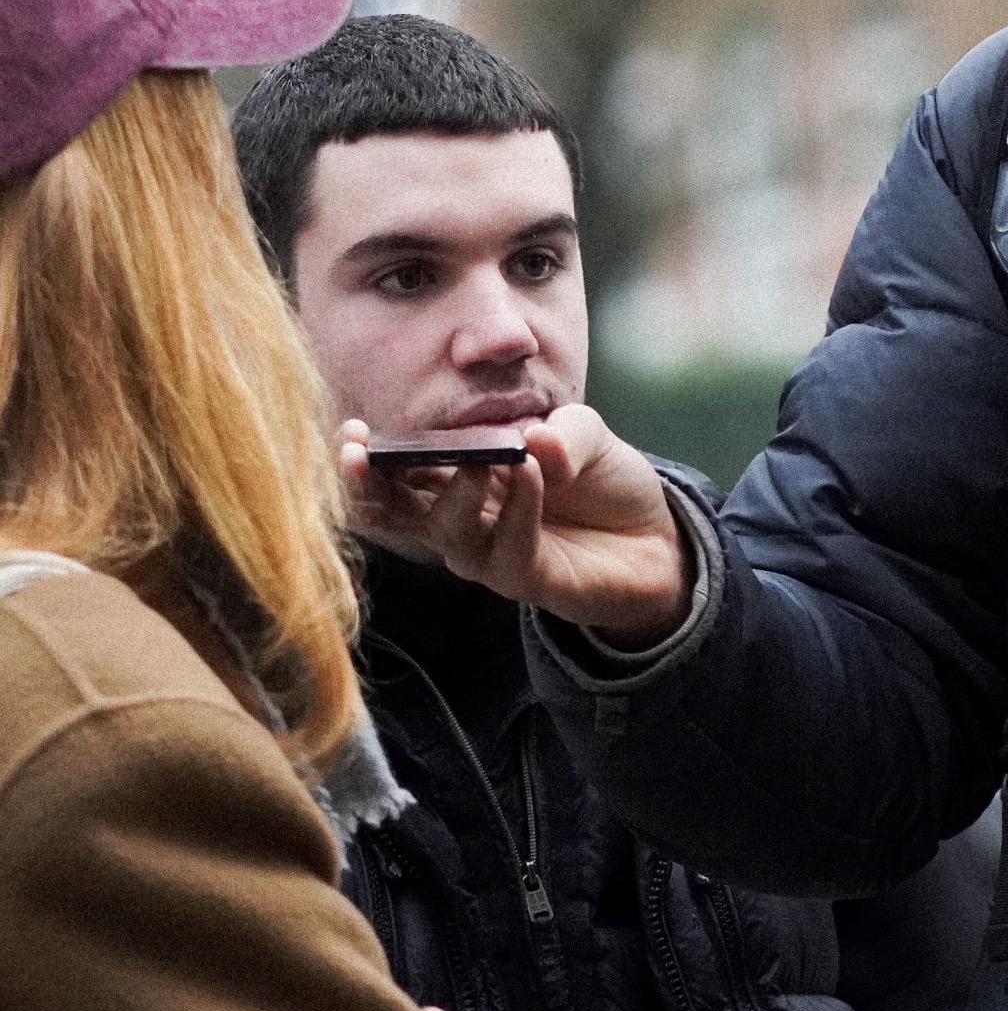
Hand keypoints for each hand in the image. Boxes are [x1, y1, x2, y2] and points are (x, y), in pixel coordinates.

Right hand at [339, 408, 694, 647]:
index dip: (371, 455)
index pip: (402, 469)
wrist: (656, 536)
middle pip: (399, 510)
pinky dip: (517, 511)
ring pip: (447, 533)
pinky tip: (531, 474)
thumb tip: (533, 440)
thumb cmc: (603, 480)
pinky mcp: (528, 579)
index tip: (349, 430)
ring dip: (453, 493)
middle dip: (372, 486)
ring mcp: (491, 553)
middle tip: (356, 455)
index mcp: (460, 477)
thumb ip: (561, 432)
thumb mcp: (584, 433)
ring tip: (475, 460)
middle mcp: (464, 519)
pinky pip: (509, 550)